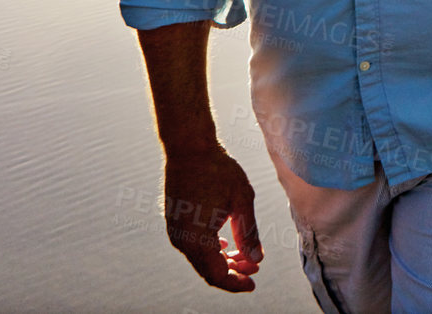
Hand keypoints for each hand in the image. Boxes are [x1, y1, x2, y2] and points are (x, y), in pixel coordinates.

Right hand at [162, 145, 262, 291]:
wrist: (190, 148)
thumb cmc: (218, 171)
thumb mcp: (242, 201)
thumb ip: (249, 233)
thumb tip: (256, 259)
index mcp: (196, 239)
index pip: (216, 274)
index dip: (236, 283)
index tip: (253, 283)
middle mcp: (181, 240)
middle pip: (207, 269)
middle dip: (233, 272)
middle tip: (255, 267)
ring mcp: (175, 231)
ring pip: (200, 258)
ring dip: (223, 261)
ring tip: (247, 256)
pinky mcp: (175, 222)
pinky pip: (194, 246)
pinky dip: (212, 250)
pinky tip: (228, 245)